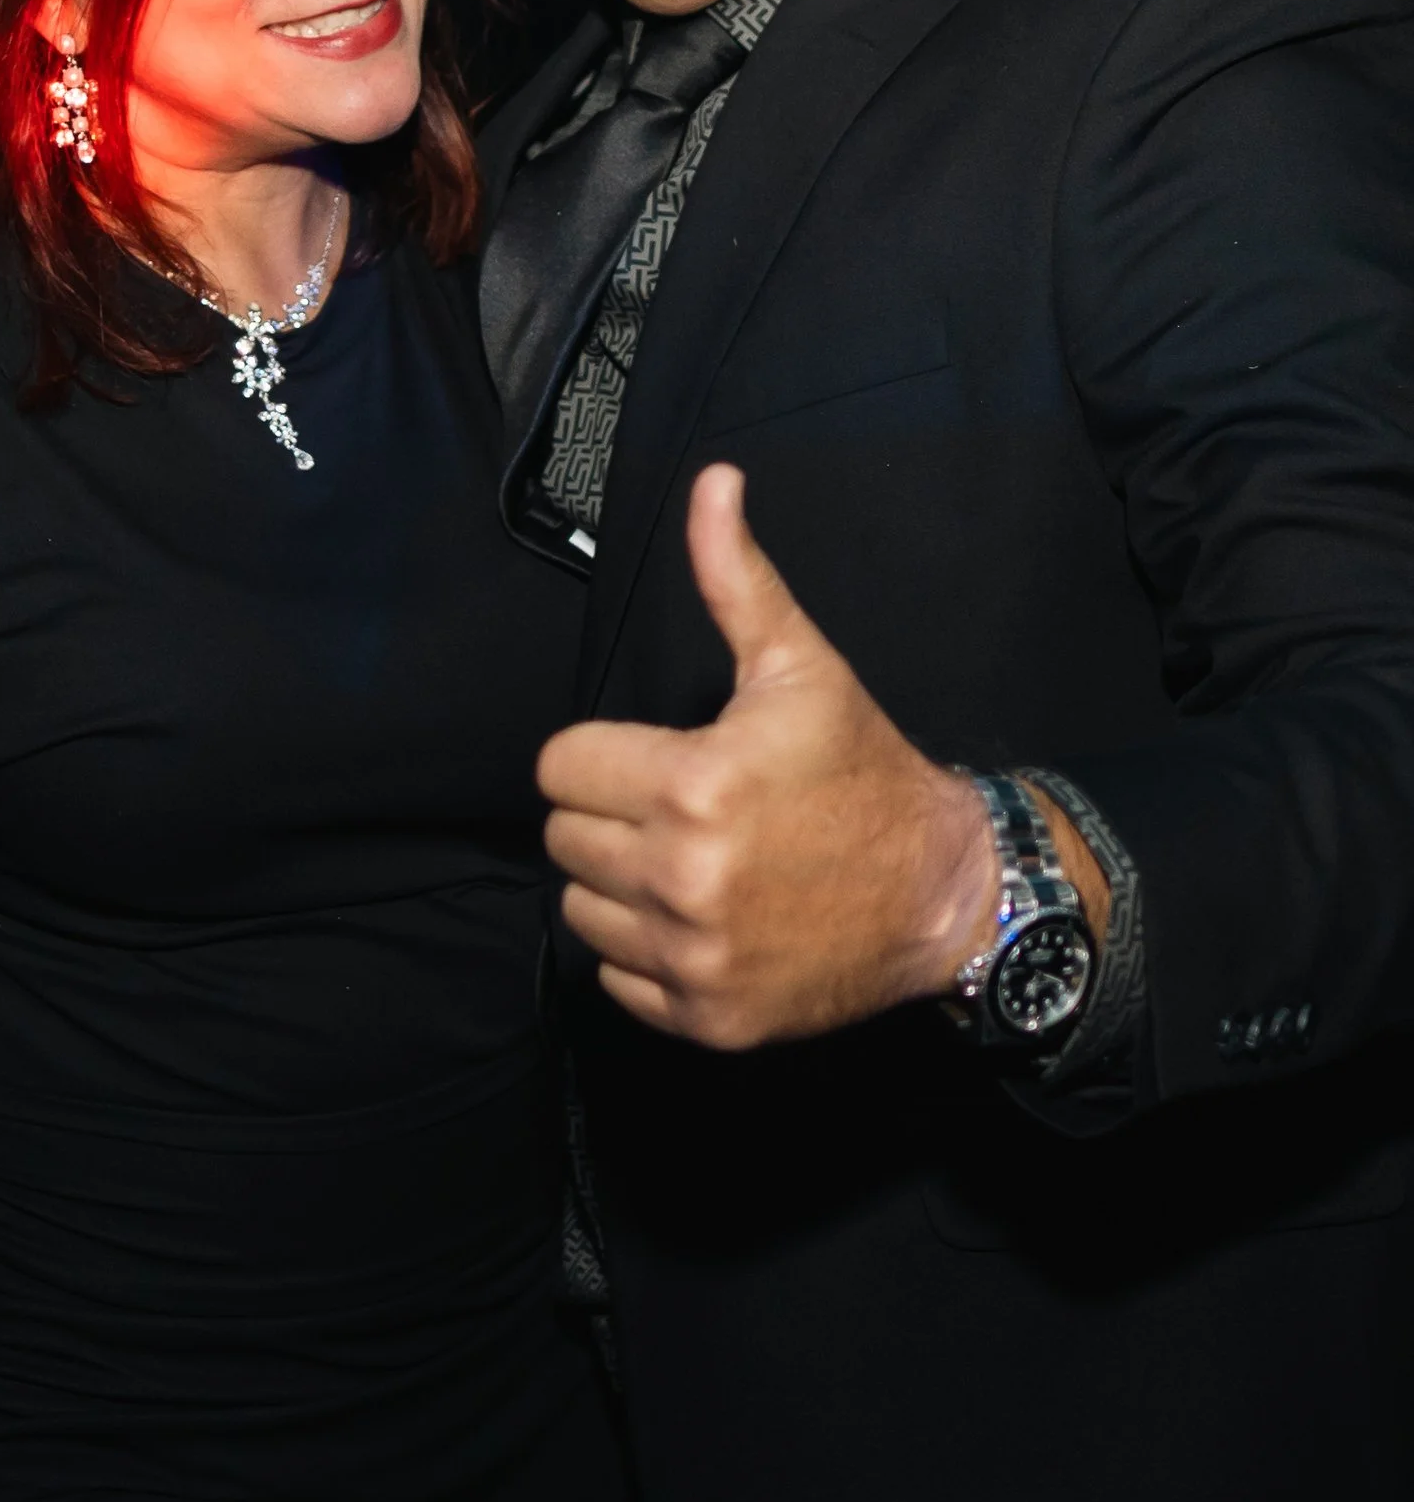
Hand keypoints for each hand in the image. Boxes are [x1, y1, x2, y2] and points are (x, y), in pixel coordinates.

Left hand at [539, 463, 1001, 1046]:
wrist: (943, 894)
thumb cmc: (863, 771)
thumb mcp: (800, 666)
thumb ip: (736, 577)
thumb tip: (712, 483)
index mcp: (691, 785)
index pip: (559, 768)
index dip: (603, 755)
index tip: (657, 758)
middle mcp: (682, 878)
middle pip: (565, 838)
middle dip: (612, 816)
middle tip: (679, 809)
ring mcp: (692, 957)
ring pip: (583, 910)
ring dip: (620, 888)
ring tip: (691, 862)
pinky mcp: (706, 1018)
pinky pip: (620, 981)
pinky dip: (648, 955)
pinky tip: (706, 920)